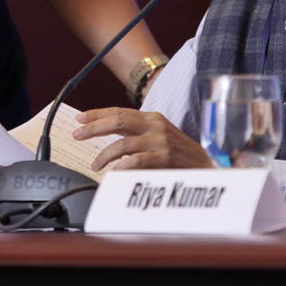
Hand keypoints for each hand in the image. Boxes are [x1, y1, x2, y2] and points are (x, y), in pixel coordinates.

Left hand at [73, 108, 213, 170]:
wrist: (208, 167)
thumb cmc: (180, 155)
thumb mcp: (159, 136)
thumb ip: (136, 134)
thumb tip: (106, 135)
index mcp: (153, 118)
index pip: (119, 111)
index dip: (97, 114)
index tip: (80, 118)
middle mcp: (156, 126)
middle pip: (118, 121)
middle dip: (94, 128)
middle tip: (77, 135)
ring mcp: (160, 142)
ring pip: (123, 144)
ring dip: (104, 155)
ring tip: (96, 164)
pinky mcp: (164, 158)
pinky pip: (135, 162)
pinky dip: (120, 168)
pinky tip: (112, 173)